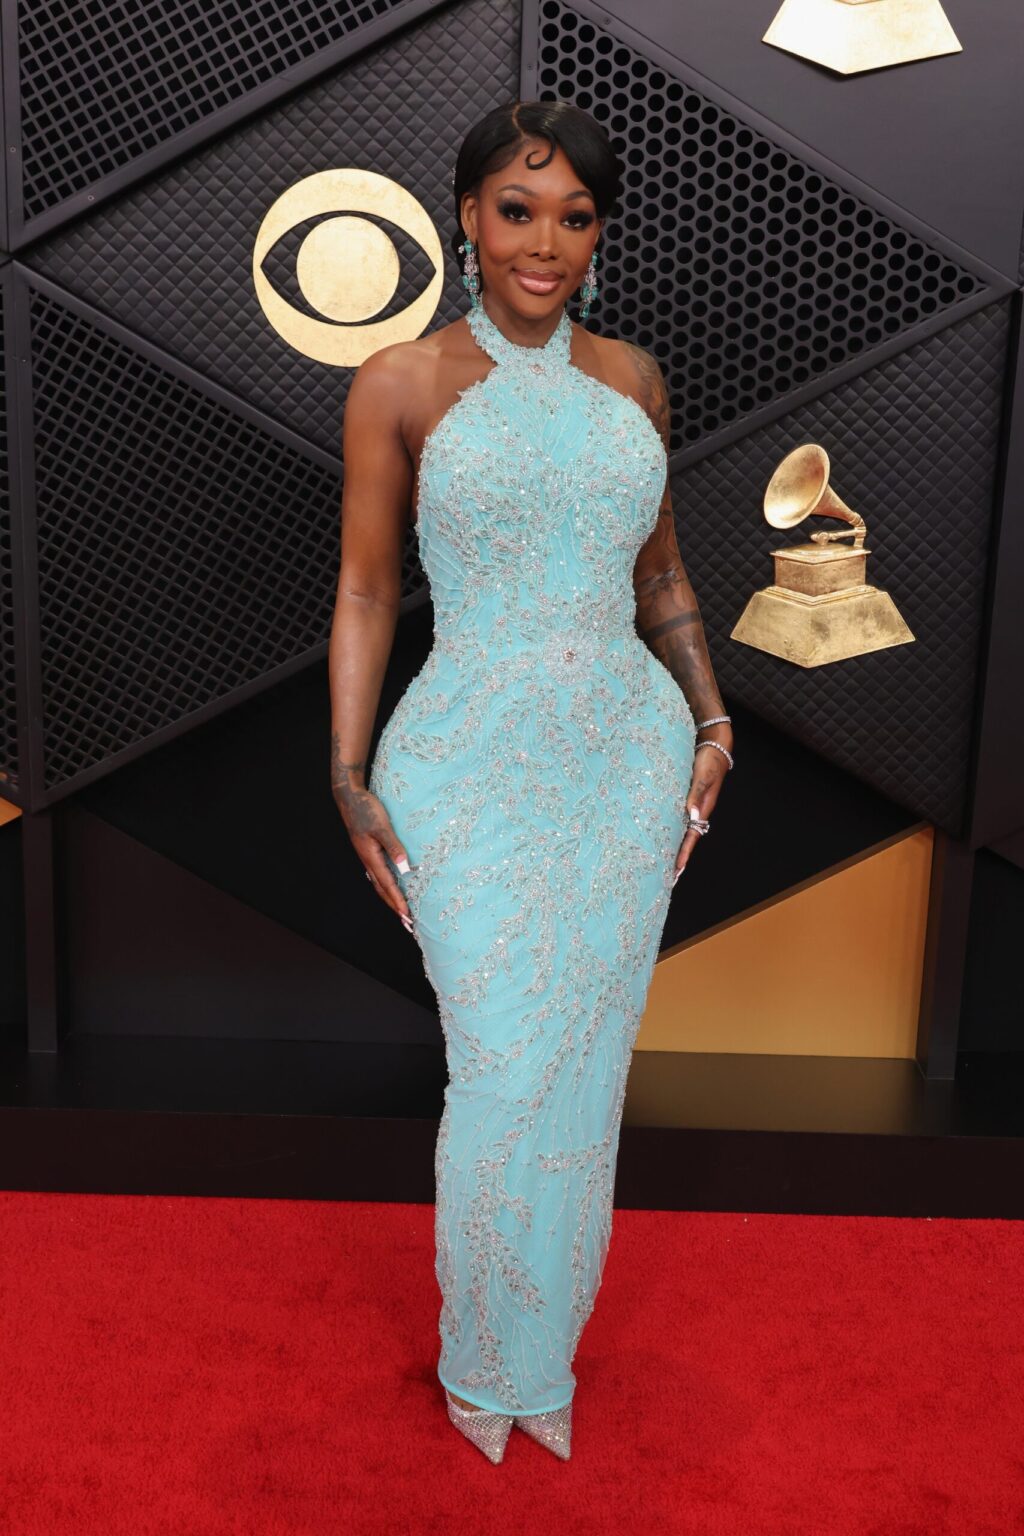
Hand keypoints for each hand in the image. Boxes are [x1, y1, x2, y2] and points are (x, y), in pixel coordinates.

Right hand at [334, 780, 413, 929]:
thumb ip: (393, 845)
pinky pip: (378, 875)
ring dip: (390, 899)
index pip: (387, 884)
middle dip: (394, 907)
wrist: (349, 798)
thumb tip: (404, 866)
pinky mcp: (368, 851)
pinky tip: (390, 888)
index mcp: (371, 857)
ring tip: (401, 912)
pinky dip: (386, 886)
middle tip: (407, 924)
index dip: (398, 901)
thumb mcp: (382, 826)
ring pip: (379, 884)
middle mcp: (368, 861)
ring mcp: (367, 857)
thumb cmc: (366, 809)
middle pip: (382, 890)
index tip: (407, 916)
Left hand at [673, 727, 731, 880]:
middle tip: (667, 877)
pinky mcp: (686, 799)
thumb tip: (691, 816)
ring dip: (673, 846)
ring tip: (662, 862)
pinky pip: (677, 820)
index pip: (692, 838)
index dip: (683, 854)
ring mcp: (692, 806)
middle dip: (678, 858)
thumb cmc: (709, 761)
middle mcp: (697, 811)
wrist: (714, 746)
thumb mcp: (703, 776)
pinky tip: (661, 835)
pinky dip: (670, 831)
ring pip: (682, 831)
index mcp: (703, 809)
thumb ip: (696, 794)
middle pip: (687, 840)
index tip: (676, 871)